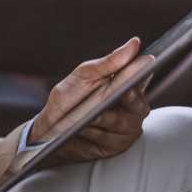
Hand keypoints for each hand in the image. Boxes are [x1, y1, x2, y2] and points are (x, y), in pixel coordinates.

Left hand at [28, 37, 152, 166]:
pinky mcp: (115, 147)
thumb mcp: (84, 76)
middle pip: (137, 105)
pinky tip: (80, 130)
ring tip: (85, 116)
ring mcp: (126, 130)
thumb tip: (134, 44)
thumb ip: (108, 62)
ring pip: (120, 123)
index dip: (140, 79)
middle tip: (110, 100)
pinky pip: (107, 140)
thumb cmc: (68, 99)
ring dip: (99, 118)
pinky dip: (91, 133)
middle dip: (122, 101)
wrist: (48, 130)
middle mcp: (133, 109)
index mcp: (128, 86)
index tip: (132, 80)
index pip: (142, 79)